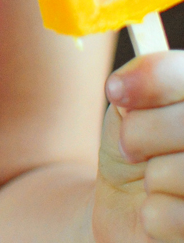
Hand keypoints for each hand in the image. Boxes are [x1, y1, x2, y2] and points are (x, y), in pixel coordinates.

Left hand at [94, 50, 183, 242]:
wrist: (128, 206)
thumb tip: (125, 87)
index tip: (115, 91)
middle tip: (129, 146)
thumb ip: (136, 89)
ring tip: (152, 181)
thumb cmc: (135, 148)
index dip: (152, 78)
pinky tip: (160, 210)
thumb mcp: (128, 110)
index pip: (183, 74)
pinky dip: (154, 216)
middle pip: (183, 123)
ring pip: (181, 172)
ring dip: (151, 177)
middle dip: (140, 132)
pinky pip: (179, 217)